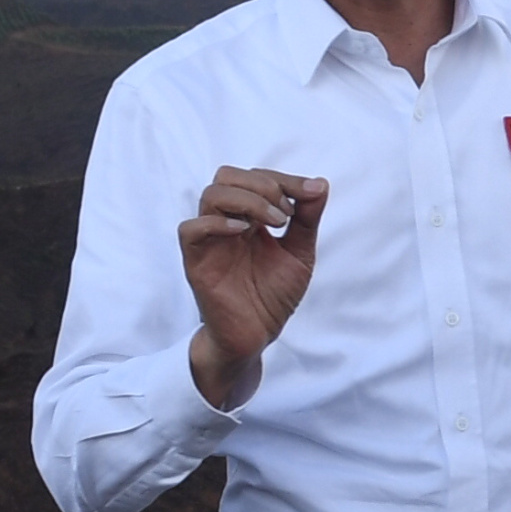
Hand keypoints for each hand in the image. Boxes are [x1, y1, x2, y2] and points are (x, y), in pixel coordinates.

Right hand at [182, 166, 327, 408]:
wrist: (257, 335)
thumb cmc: (273, 295)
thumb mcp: (299, 253)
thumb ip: (307, 219)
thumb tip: (320, 184)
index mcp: (248, 217)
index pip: (255, 178)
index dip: (284, 179)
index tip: (310, 193)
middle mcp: (226, 223)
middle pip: (226, 176)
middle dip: (262, 185)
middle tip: (286, 213)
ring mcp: (210, 241)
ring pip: (211, 195)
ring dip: (249, 200)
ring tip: (276, 222)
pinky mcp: (196, 262)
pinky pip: (190, 229)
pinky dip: (217, 223)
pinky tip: (244, 231)